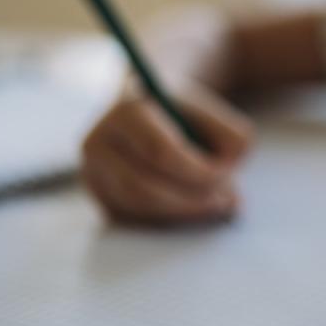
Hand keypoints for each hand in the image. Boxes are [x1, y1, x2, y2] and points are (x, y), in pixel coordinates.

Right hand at [80, 85, 253, 224]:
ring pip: (139, 207)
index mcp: (126, 110)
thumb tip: (227, 177)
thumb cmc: (188, 113)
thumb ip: (233, 139)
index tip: (227, 176)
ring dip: (183, 211)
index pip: (158, 151)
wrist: (150, 107)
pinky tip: (194, 205)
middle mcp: (98, 142)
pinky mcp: (99, 196)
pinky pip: (135, 219)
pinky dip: (169, 217)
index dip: (197, 171)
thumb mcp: (216, 114)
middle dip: (190, 200)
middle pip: (143, 187)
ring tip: (219, 202)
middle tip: (228, 202)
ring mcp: (92, 172)